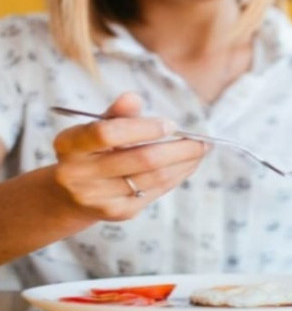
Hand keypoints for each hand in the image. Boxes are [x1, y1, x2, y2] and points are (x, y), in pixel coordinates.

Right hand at [50, 92, 207, 220]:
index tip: (171, 124)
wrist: (71, 195)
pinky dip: (177, 176)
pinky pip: (156, 192)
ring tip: (201, 151)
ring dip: (184, 163)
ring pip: (154, 178)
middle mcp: (78, 174)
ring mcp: (98, 197)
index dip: (143, 128)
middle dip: (179, 149)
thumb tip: (133, 98)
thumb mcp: (96, 127)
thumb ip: (117, 113)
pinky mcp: (117, 212)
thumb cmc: (92, 150)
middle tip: (203, 141)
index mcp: (70, 144)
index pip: (108, 133)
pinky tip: (188, 165)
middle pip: (141, 159)